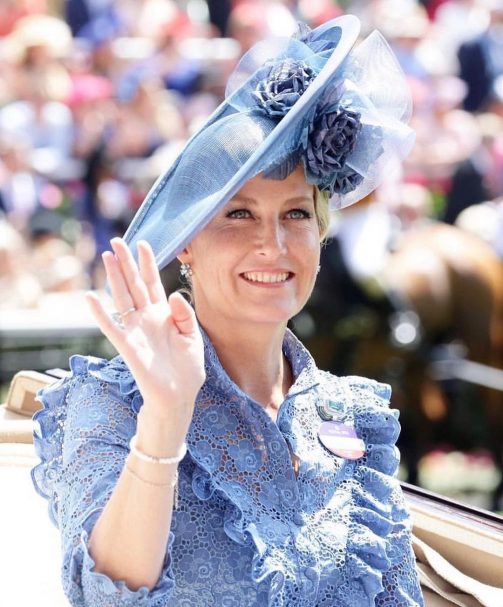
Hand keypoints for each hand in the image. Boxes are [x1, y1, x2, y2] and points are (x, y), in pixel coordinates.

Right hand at [86, 238, 204, 438]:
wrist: (179, 397)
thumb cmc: (187, 369)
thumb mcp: (193, 338)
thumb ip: (185, 315)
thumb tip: (174, 294)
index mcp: (164, 315)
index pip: (154, 284)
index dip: (148, 264)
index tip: (144, 244)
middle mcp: (147, 319)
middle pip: (134, 285)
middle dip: (126, 263)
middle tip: (117, 242)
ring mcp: (136, 331)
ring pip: (122, 299)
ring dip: (114, 278)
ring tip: (107, 257)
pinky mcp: (128, 346)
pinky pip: (111, 327)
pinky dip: (100, 314)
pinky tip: (90, 298)